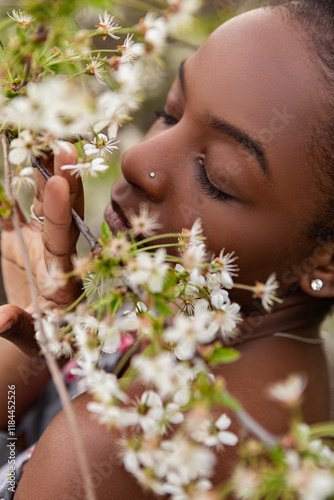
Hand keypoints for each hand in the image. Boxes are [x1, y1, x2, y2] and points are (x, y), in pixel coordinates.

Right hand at [0, 142, 83, 352]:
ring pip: (46, 205)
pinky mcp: (22, 241)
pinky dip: (12, 192)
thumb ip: (19, 327)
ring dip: (44, 176)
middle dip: (63, 181)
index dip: (62, 212)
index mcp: (63, 276)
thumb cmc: (46, 342)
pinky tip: (13, 162)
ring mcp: (40, 243)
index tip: (59, 183)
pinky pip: (17, 213)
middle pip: (63, 213)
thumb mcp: (35, 339)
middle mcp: (56, 253)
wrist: (41, 334)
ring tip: (45, 142)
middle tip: (62, 146)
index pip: (63, 239)